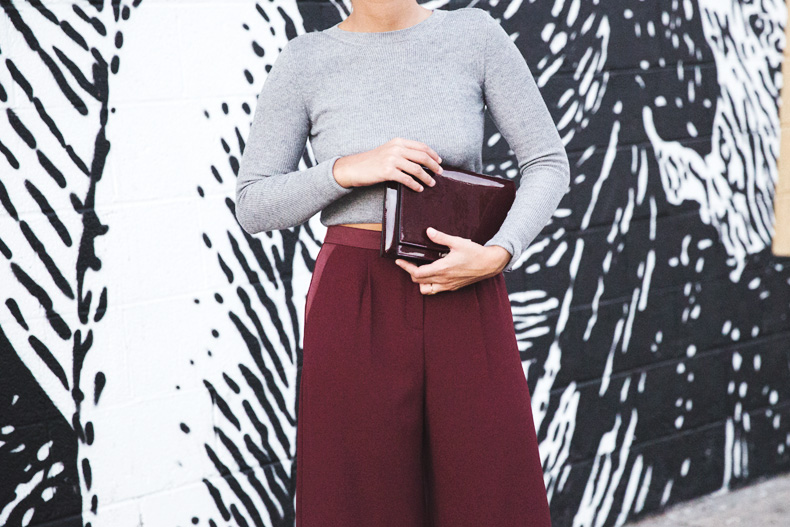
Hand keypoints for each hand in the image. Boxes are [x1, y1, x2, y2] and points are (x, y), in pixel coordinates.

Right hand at [332, 137, 442, 191]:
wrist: (355, 167)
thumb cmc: (373, 161)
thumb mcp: (389, 150)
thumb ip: (403, 151)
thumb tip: (422, 160)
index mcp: (398, 142)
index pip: (421, 146)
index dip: (433, 154)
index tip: (439, 161)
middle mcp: (396, 149)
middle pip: (422, 157)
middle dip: (434, 166)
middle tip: (439, 173)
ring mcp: (392, 160)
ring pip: (417, 169)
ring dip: (427, 178)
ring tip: (432, 183)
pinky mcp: (388, 172)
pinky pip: (407, 179)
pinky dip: (416, 185)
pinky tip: (419, 189)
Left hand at [394, 227, 511, 294]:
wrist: (490, 264)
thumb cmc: (475, 253)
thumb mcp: (457, 242)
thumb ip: (441, 238)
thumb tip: (428, 231)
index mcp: (442, 269)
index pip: (417, 273)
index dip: (406, 267)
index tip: (399, 261)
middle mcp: (443, 280)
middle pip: (418, 282)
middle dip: (410, 273)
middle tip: (407, 262)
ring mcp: (448, 285)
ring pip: (426, 290)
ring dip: (420, 282)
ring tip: (419, 271)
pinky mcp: (453, 287)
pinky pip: (436, 290)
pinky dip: (429, 285)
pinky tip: (431, 274)